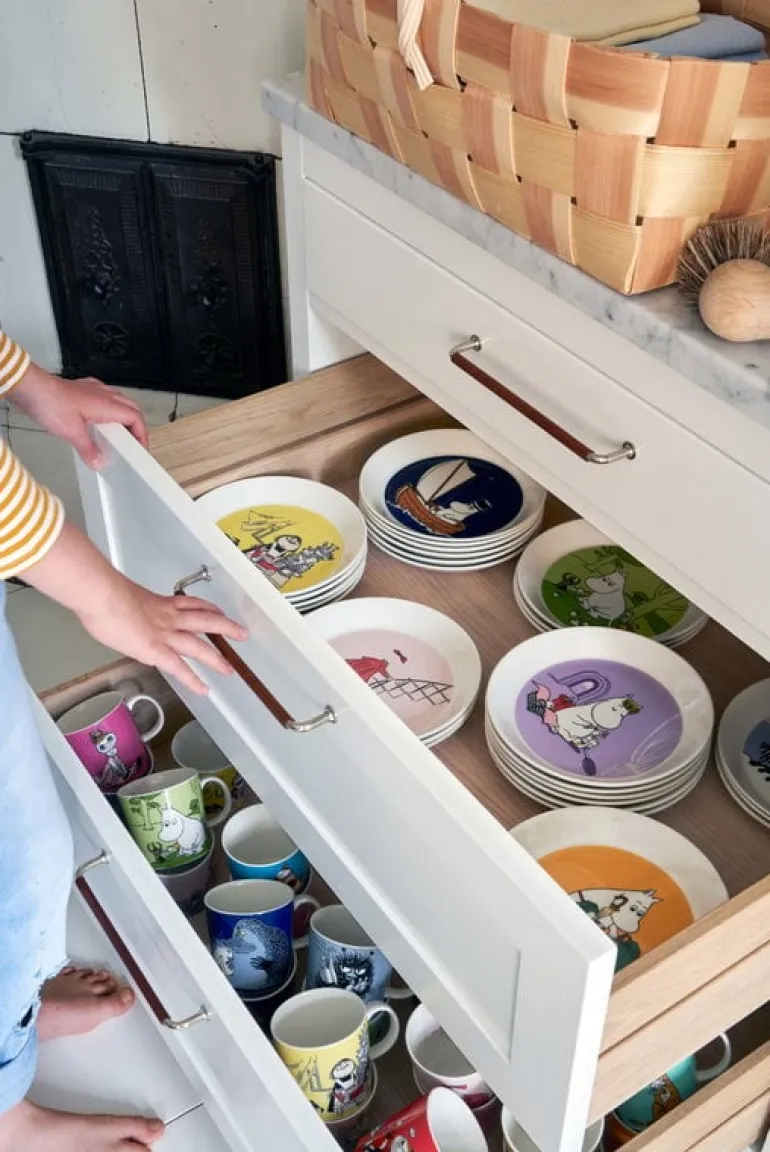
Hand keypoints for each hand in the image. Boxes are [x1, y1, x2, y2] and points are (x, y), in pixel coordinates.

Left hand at [9, 363, 147, 466]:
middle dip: (136, 426)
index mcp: (107, 404)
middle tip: (133, 443)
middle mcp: (103, 394)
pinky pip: (103, 397)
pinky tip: (98, 419)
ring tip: (117, 434)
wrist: (30, 387)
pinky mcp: (81, 389)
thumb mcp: (71, 432)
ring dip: (123, 417)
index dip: (142, 434)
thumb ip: (88, 449)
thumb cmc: (50, 403)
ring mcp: (92, 389)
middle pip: (131, 408)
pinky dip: (108, 409)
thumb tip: (98, 460)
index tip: (141, 448)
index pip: (135, 418)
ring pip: (119, 401)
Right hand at [77, 579, 246, 694]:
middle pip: (205, 620)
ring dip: (216, 657)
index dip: (206, 607)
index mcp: (159, 603)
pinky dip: (193, 680)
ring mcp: (164, 634)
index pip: (189, 603)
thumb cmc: (101, 592)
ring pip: (199, 644)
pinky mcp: (156, 650)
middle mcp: (168, 617)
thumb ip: (124, 604)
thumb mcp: (118, 594)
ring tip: (229, 669)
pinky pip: (180, 668)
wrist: (101, 595)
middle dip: (225, 627)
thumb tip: (115, 608)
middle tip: (241, 633)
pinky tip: (203, 689)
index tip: (215, 610)